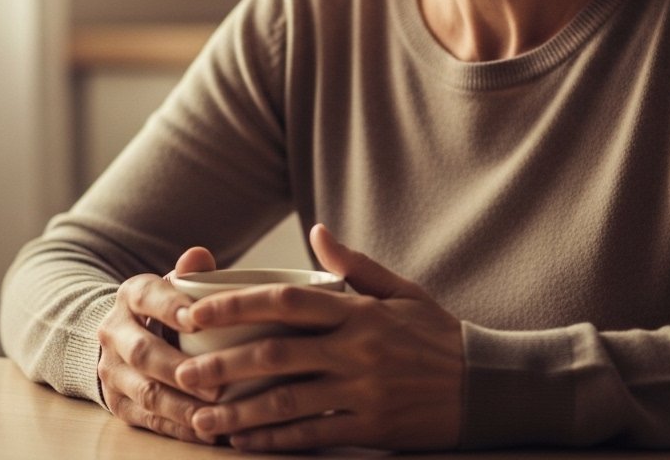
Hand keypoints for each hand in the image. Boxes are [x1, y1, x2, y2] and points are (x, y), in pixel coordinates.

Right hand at [95, 246, 219, 443]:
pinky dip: (178, 427)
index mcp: (131, 296)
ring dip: (182, 406)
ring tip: (215, 416)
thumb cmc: (165, 310)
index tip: (197, 320)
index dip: (170, 308)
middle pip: (144, 352)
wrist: (119, 338)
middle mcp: (114, 332)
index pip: (148, 297)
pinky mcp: (118, 402)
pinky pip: (148, 419)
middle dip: (180, 369)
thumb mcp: (173, 286)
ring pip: (145, 391)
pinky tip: (207, 432)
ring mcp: (112, 370)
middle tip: (218, 383)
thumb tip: (199, 255)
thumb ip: (190, 274)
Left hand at [174, 224, 464, 451]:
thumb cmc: (439, 336)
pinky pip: (313, 434)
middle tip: (181, 372)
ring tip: (201, 418)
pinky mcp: (372, 427)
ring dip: (238, 410)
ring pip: (286, 400)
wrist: (489, 386)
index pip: (285, 301)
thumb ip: (355, 265)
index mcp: (357, 311)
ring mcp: (363, 390)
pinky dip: (274, 440)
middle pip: (274, 353)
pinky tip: (244, 442)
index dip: (234, 305)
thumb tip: (317, 231)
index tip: (194, 312)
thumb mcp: (402, 292)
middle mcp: (356, 349)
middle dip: (222, 364)